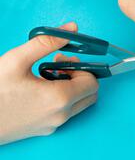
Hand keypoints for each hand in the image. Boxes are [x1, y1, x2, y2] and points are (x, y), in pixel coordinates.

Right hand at [0, 22, 98, 144]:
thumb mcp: (16, 60)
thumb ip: (47, 42)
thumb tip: (72, 29)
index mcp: (59, 98)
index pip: (92, 82)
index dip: (81, 68)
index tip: (61, 60)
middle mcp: (61, 115)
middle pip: (90, 95)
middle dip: (79, 77)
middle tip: (57, 67)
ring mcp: (54, 125)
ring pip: (78, 104)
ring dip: (71, 88)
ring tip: (45, 76)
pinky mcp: (45, 130)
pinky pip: (64, 113)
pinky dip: (61, 100)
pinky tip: (38, 90)